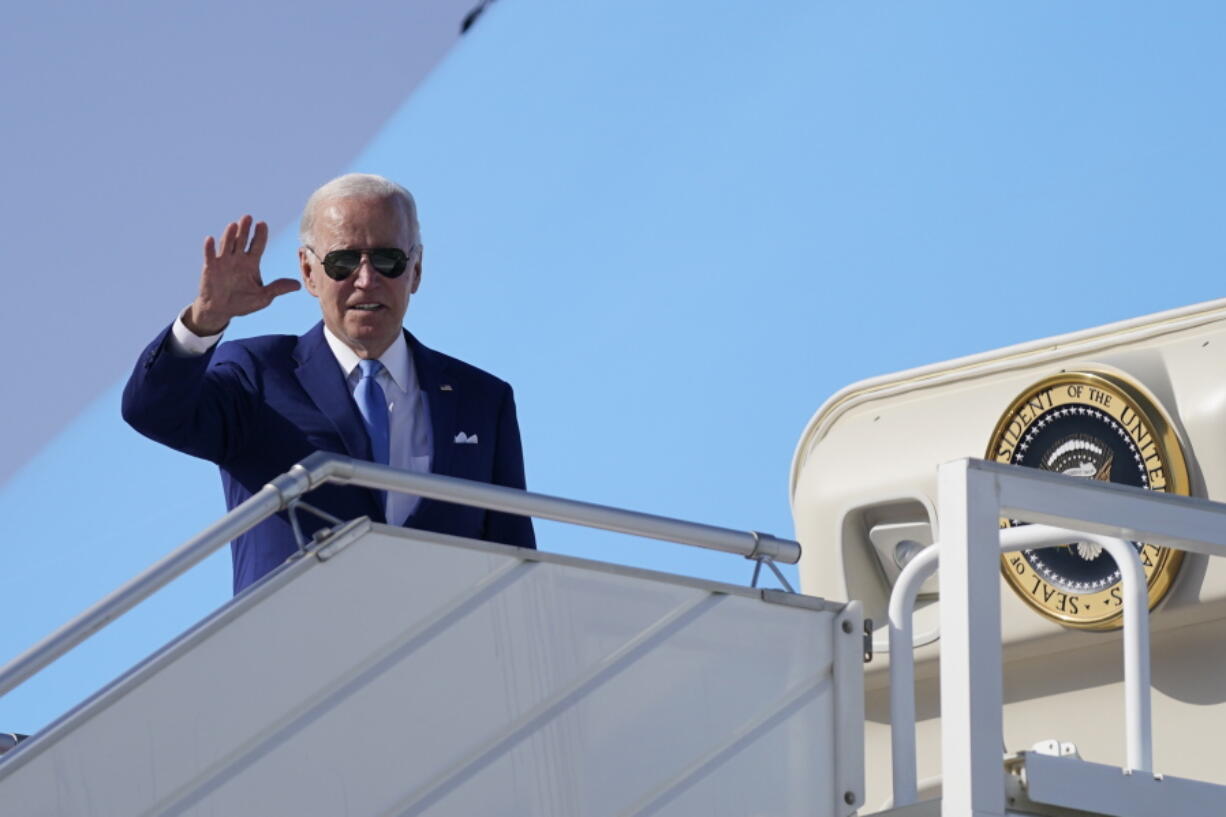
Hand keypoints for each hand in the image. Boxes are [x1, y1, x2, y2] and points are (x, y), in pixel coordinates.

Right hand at [184, 215, 300, 335]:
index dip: (260, 235)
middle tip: (248, 217)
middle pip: (242, 241)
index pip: (257, 245)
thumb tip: (298, 285)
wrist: (222, 310)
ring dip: (229, 235)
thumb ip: (278, 288)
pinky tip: (210, 239)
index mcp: (251, 263)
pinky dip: (209, 248)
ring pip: (227, 245)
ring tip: (233, 225)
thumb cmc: (243, 303)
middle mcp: (237, 259)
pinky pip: (209, 256)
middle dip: (245, 229)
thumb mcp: (263, 297)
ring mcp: (223, 262)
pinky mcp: (210, 268)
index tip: (262, 224)